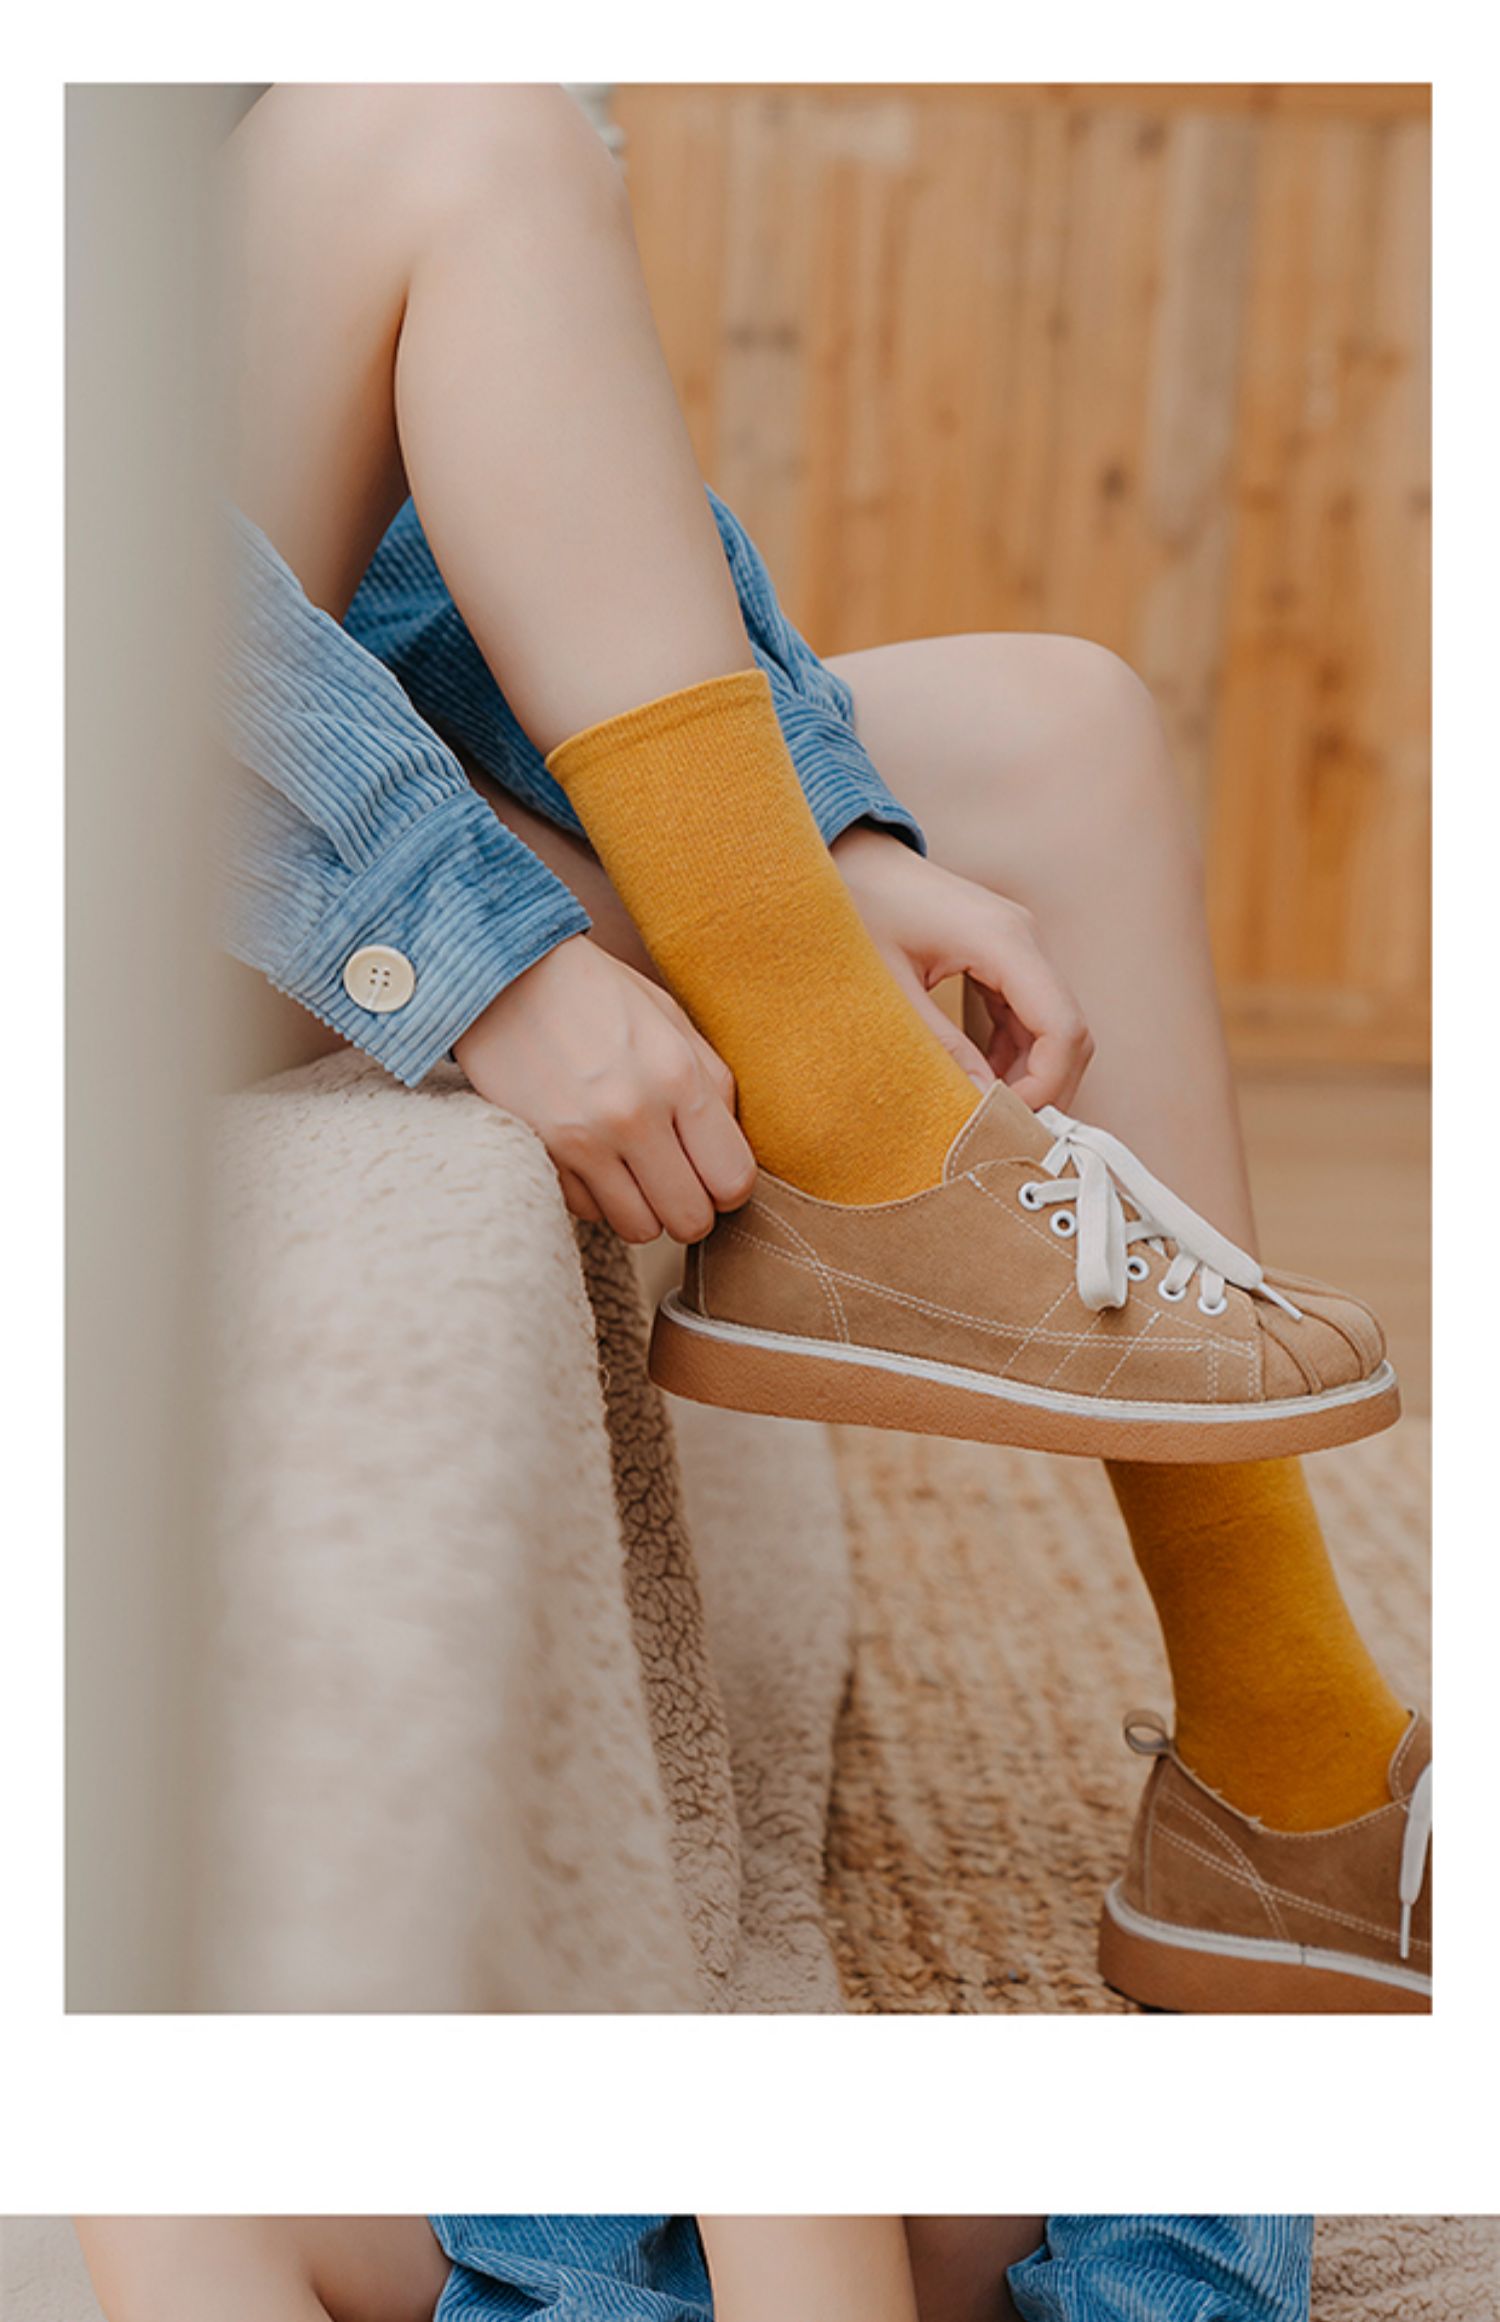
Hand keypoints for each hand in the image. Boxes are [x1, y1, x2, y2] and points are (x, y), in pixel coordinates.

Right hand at [453, 935, 755, 1240]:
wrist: (501, 976)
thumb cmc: (597, 993)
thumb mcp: (670, 1018)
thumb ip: (712, 1083)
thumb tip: (730, 1153)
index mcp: (679, 1075)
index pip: (733, 1180)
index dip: (730, 1188)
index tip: (714, 1175)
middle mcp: (634, 1115)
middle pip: (690, 1219)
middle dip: (690, 1209)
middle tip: (676, 1182)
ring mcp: (583, 1140)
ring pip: (640, 1229)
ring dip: (643, 1208)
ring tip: (633, 1171)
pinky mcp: (542, 1154)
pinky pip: (588, 1212)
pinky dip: (596, 1197)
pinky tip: (592, 1159)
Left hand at [833, 825, 1092, 1110]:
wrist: (846, 854)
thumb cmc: (858, 909)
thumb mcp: (889, 988)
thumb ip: (940, 1046)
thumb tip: (981, 1106)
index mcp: (1002, 940)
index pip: (1063, 1027)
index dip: (1047, 1085)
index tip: (1007, 1121)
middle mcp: (1024, 938)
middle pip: (1070, 1030)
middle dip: (1047, 1087)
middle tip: (1003, 1131)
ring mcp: (1018, 945)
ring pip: (1055, 1026)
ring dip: (1032, 1074)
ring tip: (989, 1112)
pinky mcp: (1004, 955)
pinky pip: (1029, 1014)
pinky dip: (1016, 1053)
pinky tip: (983, 1081)